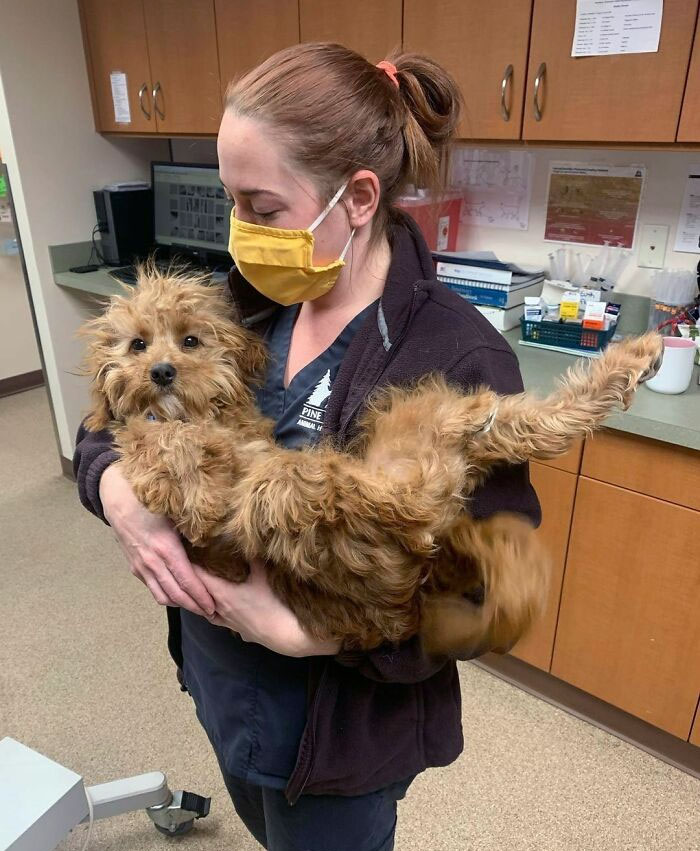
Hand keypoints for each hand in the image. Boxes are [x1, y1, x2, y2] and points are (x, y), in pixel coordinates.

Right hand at [100, 463, 215, 617]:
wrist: (117, 500)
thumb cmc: (151, 502)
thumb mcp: (175, 513)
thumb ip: (194, 529)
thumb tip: (219, 539)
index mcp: (166, 548)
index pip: (187, 581)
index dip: (201, 597)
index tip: (214, 607)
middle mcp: (152, 562)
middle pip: (175, 594)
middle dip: (194, 607)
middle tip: (211, 613)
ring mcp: (141, 567)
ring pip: (161, 596)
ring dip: (180, 605)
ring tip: (197, 607)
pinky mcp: (135, 567)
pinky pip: (152, 588)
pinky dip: (166, 596)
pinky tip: (178, 594)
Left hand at [192, 559, 340, 657]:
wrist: (285, 635)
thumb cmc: (273, 604)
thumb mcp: (264, 575)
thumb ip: (254, 557)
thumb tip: (248, 537)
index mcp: (222, 593)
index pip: (197, 577)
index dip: (189, 565)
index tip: (182, 553)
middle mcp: (219, 609)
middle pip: (197, 594)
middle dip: (192, 580)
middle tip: (188, 566)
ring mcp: (227, 622)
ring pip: (205, 610)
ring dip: (201, 598)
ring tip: (198, 588)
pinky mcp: (237, 630)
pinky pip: (219, 620)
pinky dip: (214, 612)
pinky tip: (219, 609)